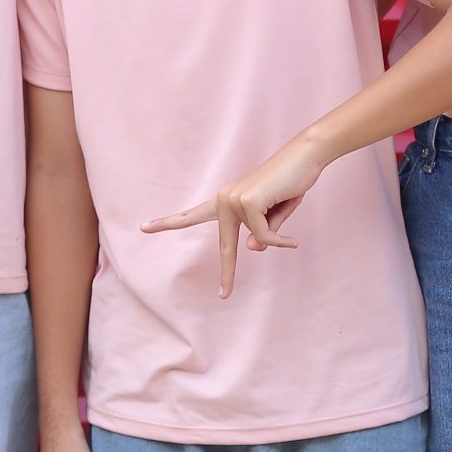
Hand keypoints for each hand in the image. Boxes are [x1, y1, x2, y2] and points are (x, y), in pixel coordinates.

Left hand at [141, 137, 326, 297]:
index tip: (145, 227)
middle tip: (223, 295)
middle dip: (227, 273)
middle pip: (225, 246)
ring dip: (279, 232)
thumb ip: (261, 233)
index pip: (193, 215)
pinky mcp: (248, 202)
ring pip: (259, 239)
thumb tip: (251, 250)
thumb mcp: (275, 215)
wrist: (306, 156)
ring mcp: (234, 200)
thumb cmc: (290, 183)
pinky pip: (266, 235)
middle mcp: (225, 199)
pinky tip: (293, 238)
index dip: (169, 222)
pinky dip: (281, 238)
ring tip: (288, 206)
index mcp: (226, 200)